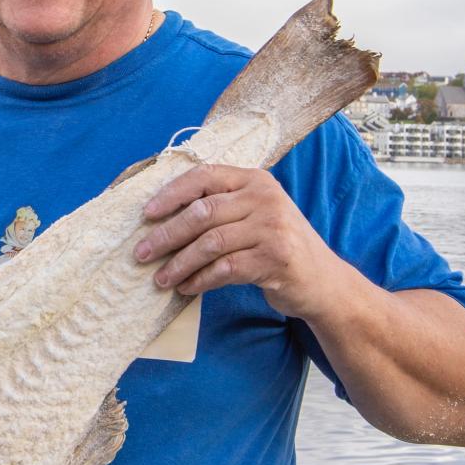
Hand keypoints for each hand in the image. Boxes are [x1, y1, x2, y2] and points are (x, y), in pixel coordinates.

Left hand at [132, 164, 345, 320]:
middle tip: (142, 253)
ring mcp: (272, 228)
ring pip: (210, 243)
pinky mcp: (274, 259)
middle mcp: (265, 199)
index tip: (147, 214)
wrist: (323, 280)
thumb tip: (162, 216)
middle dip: (166, 234)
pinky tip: (187, 287)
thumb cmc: (277, 245)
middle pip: (202, 213)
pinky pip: (224, 269)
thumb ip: (222, 206)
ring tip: (161, 278)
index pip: (205, 176)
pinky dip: (200, 280)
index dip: (171, 193)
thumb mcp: (255, 214)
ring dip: (179, 263)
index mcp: (255, 180)